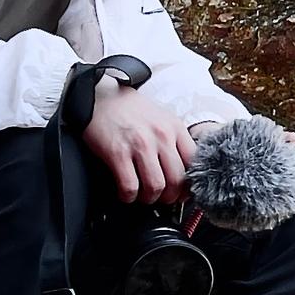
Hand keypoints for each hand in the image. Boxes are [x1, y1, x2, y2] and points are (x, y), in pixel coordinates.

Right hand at [86, 81, 197, 203]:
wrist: (100, 97)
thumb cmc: (130, 110)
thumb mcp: (162, 117)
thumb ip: (174, 139)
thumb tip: (184, 169)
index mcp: (175, 127)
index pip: (194, 162)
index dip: (189, 183)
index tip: (182, 191)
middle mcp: (161, 135)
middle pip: (177, 180)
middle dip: (170, 196)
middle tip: (162, 198)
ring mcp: (140, 144)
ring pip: (156, 187)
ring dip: (149, 198)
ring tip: (142, 195)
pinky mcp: (118, 153)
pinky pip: (130, 186)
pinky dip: (129, 196)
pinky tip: (126, 192)